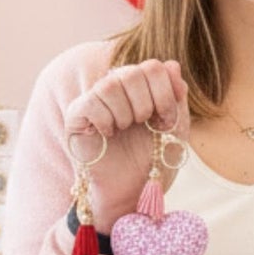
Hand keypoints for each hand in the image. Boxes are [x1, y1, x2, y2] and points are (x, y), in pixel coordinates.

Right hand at [63, 59, 190, 228]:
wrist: (133, 190)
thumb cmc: (153, 159)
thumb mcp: (176, 127)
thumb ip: (177, 95)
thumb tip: (172, 64)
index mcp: (142, 87)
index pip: (154, 67)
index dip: (165, 94)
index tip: (165, 121)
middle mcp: (118, 87)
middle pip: (132, 72)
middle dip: (146, 104)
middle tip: (144, 125)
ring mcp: (95, 99)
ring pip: (110, 85)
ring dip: (125, 114)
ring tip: (124, 130)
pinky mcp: (76, 116)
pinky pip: (90, 103)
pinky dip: (105, 121)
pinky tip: (108, 135)